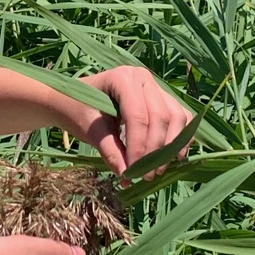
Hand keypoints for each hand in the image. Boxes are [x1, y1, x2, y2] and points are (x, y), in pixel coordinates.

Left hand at [70, 66, 194, 174]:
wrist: (74, 98)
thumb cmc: (78, 111)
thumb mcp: (90, 131)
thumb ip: (110, 151)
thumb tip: (127, 175)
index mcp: (122, 78)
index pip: (138, 116)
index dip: (139, 147)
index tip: (132, 172)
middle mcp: (144, 77)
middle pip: (161, 117)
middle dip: (155, 150)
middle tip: (145, 176)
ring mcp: (156, 87)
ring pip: (176, 117)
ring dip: (171, 146)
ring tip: (156, 170)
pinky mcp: (163, 98)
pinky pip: (181, 117)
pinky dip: (181, 137)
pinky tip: (172, 157)